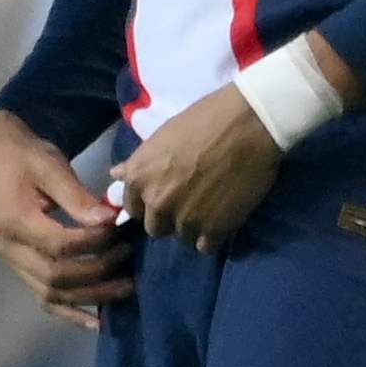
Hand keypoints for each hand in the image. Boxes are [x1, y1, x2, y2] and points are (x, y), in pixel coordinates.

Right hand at [0, 113, 139, 328]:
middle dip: (97, 272)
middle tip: (128, 256)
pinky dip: (70, 312)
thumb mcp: (49, 164)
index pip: (59, 245)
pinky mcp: (17, 266)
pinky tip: (96, 322)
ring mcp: (10, 261)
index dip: (94, 243)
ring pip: (49, 294)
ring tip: (125, 288)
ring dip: (89, 297)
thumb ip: (77, 196)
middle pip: (55, 277)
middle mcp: (7, 248)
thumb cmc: (24, 155)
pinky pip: (42, 298)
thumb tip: (109, 221)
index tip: (120, 230)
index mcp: (12, 220)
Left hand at [113, 83, 286, 256]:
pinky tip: (224, 218)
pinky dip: (214, 236)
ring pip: (182, 238)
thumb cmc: (205, 119)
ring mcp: (184, 219)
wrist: (248, 124)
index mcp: (139, 177)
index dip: (150, 203)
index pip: (134, 209)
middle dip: (170, 219)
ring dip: (194, 227)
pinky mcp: (213, 230)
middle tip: (192, 201)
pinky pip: (206, 247)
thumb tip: (116, 175)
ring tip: (212, 208)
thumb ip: (139, 162)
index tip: (168, 195)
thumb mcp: (163, 135)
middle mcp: (156, 202)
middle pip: (156, 228)